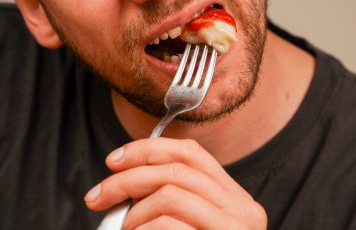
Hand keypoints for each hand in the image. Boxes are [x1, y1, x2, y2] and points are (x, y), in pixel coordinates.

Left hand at [85, 138, 266, 229]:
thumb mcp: (193, 225)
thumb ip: (174, 202)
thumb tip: (128, 180)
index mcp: (231, 196)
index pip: (190, 153)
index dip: (148, 149)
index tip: (114, 160)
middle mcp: (241, 206)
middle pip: (174, 170)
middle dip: (126, 179)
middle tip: (98, 197)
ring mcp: (235, 227)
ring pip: (169, 195)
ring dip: (134, 214)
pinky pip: (167, 226)